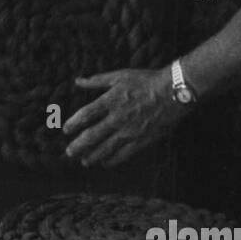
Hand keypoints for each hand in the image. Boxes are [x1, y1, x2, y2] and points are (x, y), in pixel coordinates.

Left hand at [62, 67, 187, 167]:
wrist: (174, 91)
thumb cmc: (146, 80)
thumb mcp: (119, 76)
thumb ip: (97, 81)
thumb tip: (78, 81)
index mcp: (110, 101)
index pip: (85, 115)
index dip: (73, 124)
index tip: (66, 130)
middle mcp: (117, 118)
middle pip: (92, 136)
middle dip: (78, 146)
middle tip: (69, 153)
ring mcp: (130, 131)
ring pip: (106, 148)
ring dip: (93, 156)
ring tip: (84, 161)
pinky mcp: (142, 140)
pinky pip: (124, 154)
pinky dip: (112, 160)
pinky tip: (105, 163)